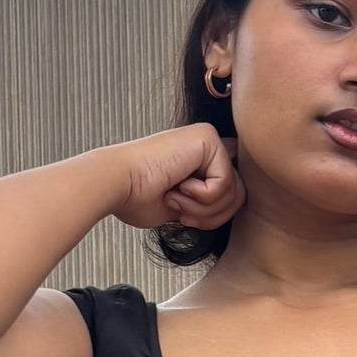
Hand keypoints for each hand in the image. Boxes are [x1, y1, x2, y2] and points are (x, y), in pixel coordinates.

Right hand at [112, 125, 245, 235]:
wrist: (118, 184)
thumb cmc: (139, 198)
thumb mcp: (184, 207)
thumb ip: (208, 204)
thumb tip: (236, 204)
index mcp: (201, 161)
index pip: (232, 194)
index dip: (214, 215)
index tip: (183, 217)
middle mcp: (208, 146)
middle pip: (239, 197)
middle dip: (211, 217)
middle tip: (181, 214)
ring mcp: (209, 139)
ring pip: (234, 193)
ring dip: (203, 210)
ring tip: (176, 200)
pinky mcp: (208, 139)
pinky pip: (224, 185)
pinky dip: (200, 198)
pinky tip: (178, 186)